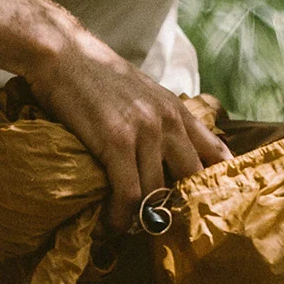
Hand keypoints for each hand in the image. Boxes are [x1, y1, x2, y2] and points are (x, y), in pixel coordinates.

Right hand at [31, 25, 228, 229]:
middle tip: (165, 227)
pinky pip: (129, 194)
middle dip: (181, 208)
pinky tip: (113, 223)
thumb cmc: (96, 76)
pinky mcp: (116, 142)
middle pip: (192, 179)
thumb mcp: (142, 93)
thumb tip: (167, 152)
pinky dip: (122, 216)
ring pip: (157, 193)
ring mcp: (145, 132)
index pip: (216, 152)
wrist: (62, 54)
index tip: (214, 205)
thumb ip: (161, 119)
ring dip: (144, 218)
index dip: (220, 183)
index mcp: (176, 111)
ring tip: (131, 229)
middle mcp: (168, 122)